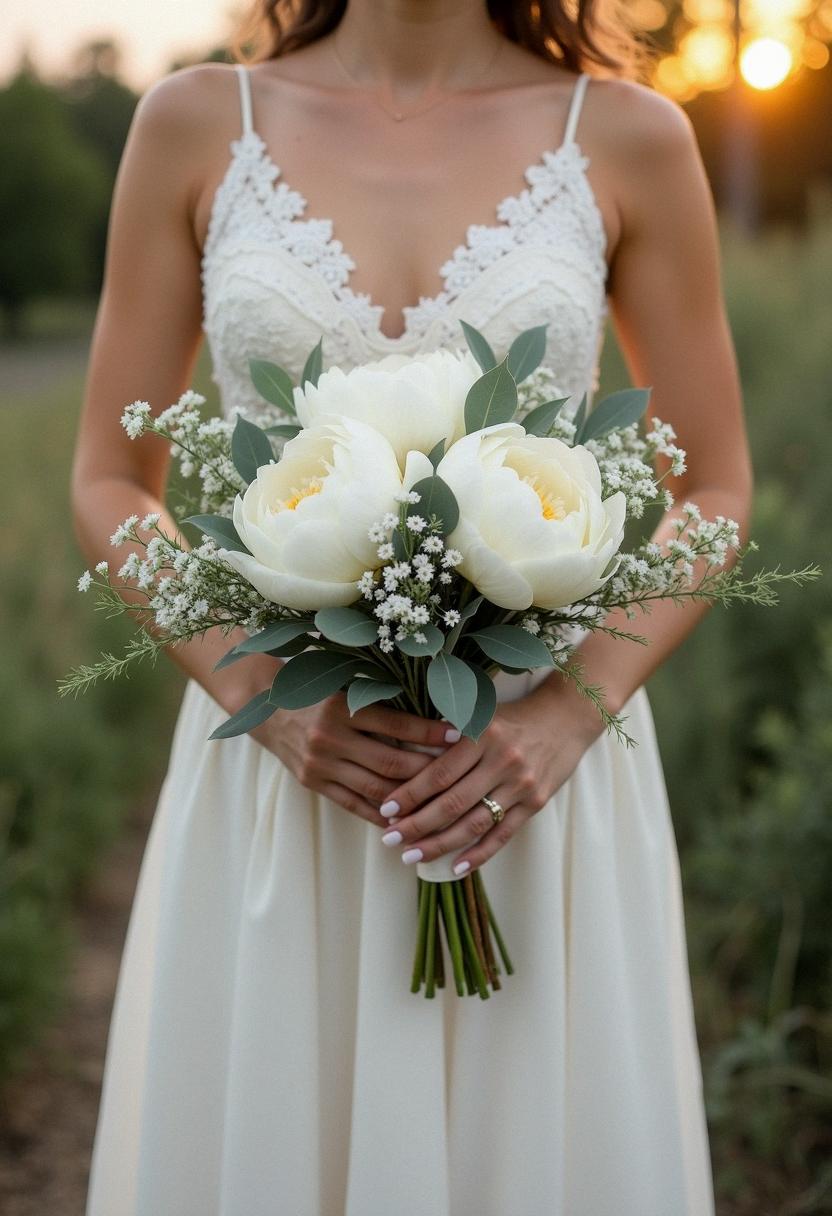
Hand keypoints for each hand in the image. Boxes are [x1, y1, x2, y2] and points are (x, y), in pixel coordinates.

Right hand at [247, 692, 456, 827]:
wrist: (266, 710)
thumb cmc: (316, 695)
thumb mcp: (345, 691)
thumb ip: (379, 704)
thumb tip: (430, 717)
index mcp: (343, 708)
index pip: (396, 724)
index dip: (430, 731)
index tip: (459, 734)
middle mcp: (330, 737)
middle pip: (390, 762)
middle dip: (428, 771)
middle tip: (458, 776)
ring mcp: (320, 764)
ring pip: (375, 789)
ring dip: (409, 800)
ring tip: (439, 804)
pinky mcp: (313, 783)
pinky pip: (354, 804)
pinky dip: (381, 814)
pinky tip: (404, 819)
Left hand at [377, 676, 605, 873]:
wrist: (566, 717)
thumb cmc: (513, 715)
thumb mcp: (480, 713)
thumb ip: (448, 733)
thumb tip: (405, 759)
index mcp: (482, 735)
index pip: (438, 773)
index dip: (409, 794)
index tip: (385, 810)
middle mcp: (501, 761)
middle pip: (452, 802)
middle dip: (416, 825)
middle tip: (389, 840)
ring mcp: (520, 784)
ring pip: (473, 823)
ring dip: (439, 844)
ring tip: (411, 856)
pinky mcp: (535, 803)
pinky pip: (502, 834)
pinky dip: (478, 854)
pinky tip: (455, 868)